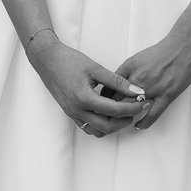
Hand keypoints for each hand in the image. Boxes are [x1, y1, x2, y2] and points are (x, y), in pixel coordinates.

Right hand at [25, 31, 144, 137]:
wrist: (47, 60)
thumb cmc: (69, 61)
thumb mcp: (96, 68)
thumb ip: (118, 82)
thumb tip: (137, 90)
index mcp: (84, 98)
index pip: (114, 110)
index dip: (132, 107)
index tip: (143, 102)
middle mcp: (77, 110)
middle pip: (108, 127)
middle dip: (125, 120)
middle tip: (136, 109)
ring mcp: (72, 114)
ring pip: (98, 131)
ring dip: (114, 126)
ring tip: (124, 112)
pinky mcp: (70, 113)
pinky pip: (88, 127)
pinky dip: (101, 125)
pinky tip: (109, 113)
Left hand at [115, 22, 190, 131]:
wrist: (185, 45)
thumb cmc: (165, 49)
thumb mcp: (139, 57)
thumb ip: (129, 70)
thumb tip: (122, 83)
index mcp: (130, 67)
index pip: (110, 86)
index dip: (104, 98)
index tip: (102, 104)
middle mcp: (138, 78)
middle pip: (117, 99)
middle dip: (110, 110)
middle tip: (107, 117)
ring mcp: (152, 88)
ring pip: (132, 108)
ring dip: (126, 117)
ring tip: (121, 122)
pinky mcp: (167, 94)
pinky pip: (153, 114)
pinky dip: (144, 122)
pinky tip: (139, 125)